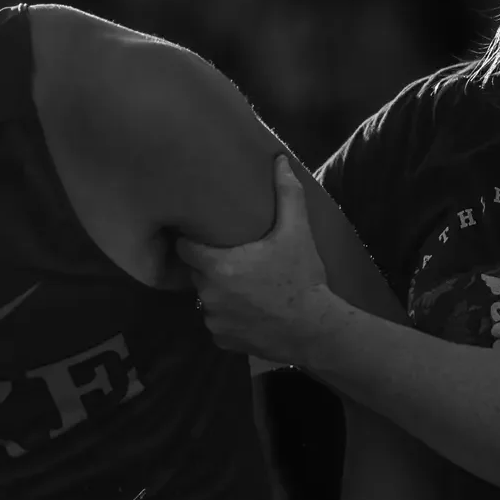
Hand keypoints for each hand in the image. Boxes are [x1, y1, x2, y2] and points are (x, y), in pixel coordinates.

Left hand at [176, 155, 333, 366]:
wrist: (315, 330)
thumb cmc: (302, 278)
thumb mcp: (297, 233)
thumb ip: (287, 195)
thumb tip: (280, 159)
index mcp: (217, 266)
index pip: (184, 249)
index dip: (192, 242)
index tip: (204, 238)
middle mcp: (208, 294)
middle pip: (197, 274)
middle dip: (211, 267)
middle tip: (236, 261)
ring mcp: (213, 320)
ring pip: (207, 300)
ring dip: (220, 294)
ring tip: (246, 288)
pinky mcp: (222, 340)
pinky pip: (217, 324)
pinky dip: (229, 318)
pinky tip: (249, 312)